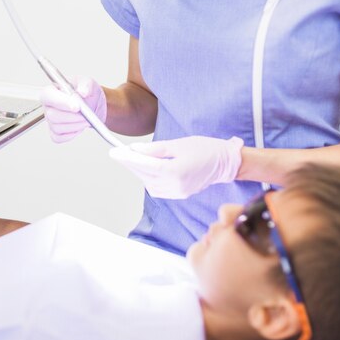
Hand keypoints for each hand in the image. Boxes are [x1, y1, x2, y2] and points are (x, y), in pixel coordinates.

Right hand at [40, 76, 106, 142]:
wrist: (94, 105)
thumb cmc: (87, 92)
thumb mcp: (89, 83)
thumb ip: (86, 85)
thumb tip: (83, 92)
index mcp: (52, 91)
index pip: (48, 96)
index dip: (61, 102)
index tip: (76, 107)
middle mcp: (49, 106)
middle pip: (52, 115)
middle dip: (72, 117)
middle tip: (86, 115)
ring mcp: (50, 120)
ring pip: (57, 128)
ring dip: (75, 126)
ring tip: (86, 120)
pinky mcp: (55, 132)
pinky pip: (59, 138)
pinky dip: (72, 134)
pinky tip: (79, 127)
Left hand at [108, 136, 243, 198]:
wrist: (225, 163)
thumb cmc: (205, 149)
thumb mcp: (178, 144)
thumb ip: (154, 149)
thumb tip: (134, 150)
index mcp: (175, 171)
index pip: (144, 165)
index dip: (127, 158)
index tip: (114, 153)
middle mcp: (175, 185)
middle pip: (144, 175)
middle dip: (130, 164)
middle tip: (119, 153)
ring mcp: (177, 192)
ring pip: (148, 183)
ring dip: (139, 172)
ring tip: (132, 159)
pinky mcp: (179, 195)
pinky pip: (157, 189)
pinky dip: (148, 179)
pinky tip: (146, 169)